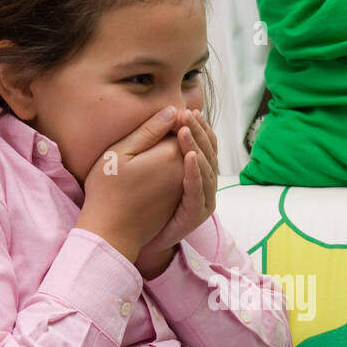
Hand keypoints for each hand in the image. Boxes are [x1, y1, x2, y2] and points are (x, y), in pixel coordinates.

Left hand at [135, 107, 217, 274]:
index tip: (188, 110)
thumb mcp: (151, 167)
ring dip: (197, 147)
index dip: (199, 127)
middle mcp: (204, 184)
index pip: (205, 144)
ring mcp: (203, 199)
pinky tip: (190, 156)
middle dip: (199, 132)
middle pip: (209, 153)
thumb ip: (160, 145)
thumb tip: (167, 116)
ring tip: (185, 130)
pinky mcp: (196, 213)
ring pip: (206, 168)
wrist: (136, 236)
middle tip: (187, 114)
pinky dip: (195, 172)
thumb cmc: (143, 200)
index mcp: (196, 171)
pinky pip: (198, 190)